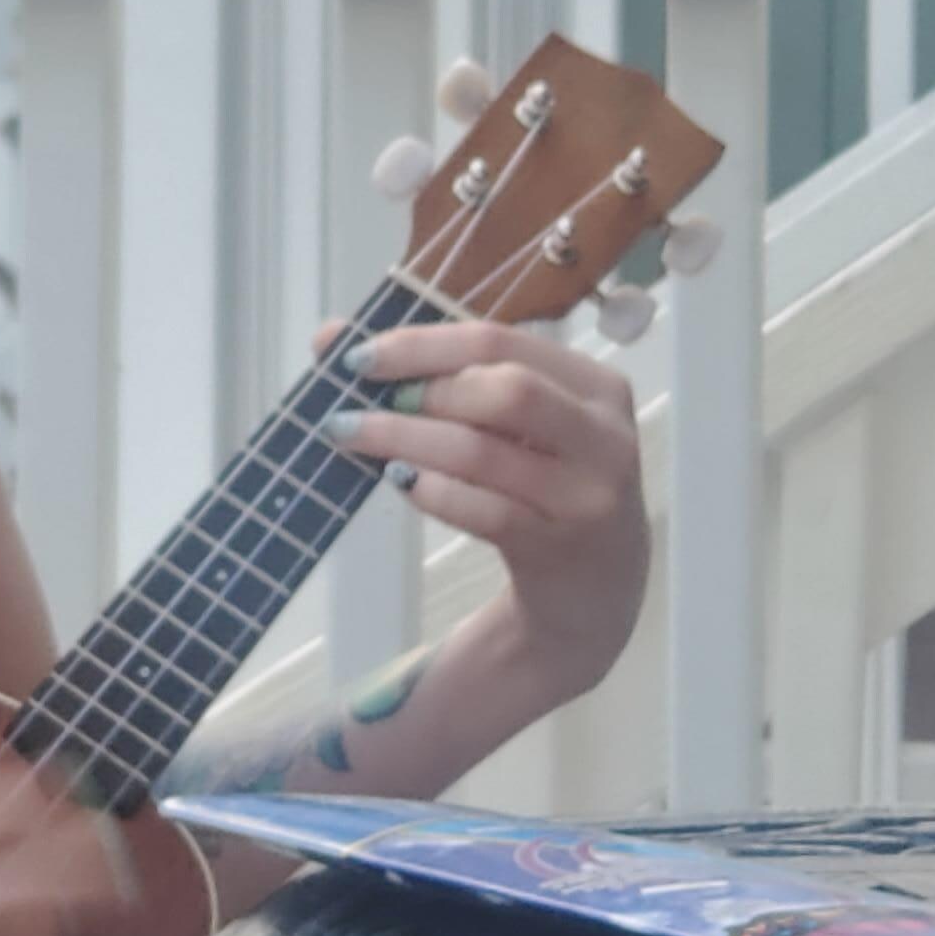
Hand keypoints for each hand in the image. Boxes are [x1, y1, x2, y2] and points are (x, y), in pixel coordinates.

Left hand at [322, 319, 648, 694]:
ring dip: (406, 439)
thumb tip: (330, 338)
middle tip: (360, 402)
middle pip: (505, 389)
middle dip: (422, 390)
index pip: (501, 342)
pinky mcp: (558, 551)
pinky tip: (399, 481)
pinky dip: (432, 491)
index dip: (423, 343)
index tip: (358, 355)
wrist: (595, 596)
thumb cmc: (544, 491)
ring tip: (355, 437)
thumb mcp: (519, 429)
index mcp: (596, 387)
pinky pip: (483, 512)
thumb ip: (444, 377)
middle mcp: (604, 437)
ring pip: (484, 452)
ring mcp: (586, 498)